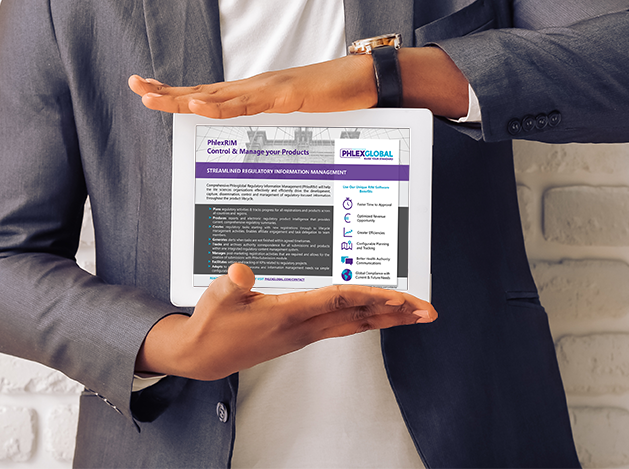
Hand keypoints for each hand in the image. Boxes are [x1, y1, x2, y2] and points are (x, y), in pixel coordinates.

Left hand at [128, 54, 376, 117]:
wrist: (363, 79)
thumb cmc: (333, 94)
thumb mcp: (296, 113)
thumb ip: (275, 119)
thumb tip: (259, 133)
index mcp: (255, 93)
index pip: (209, 95)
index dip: (178, 94)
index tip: (150, 91)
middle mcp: (255, 87)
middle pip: (203, 92)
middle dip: (167, 91)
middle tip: (135, 87)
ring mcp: (267, 89)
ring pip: (216, 96)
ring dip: (181, 97)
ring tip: (151, 96)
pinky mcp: (283, 95)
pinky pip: (245, 105)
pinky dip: (219, 107)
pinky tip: (196, 106)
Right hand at [136, 263, 436, 379]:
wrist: (202, 356)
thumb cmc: (212, 325)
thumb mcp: (217, 299)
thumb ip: (231, 285)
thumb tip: (241, 271)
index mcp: (287, 315)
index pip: (338, 301)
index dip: (369, 297)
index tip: (398, 296)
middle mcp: (303, 327)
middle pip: (359, 318)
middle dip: (395, 314)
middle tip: (426, 311)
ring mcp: (304, 333)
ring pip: (355, 323)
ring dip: (387, 317)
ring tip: (414, 312)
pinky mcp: (301, 333)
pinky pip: (343, 325)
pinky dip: (366, 318)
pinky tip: (377, 314)